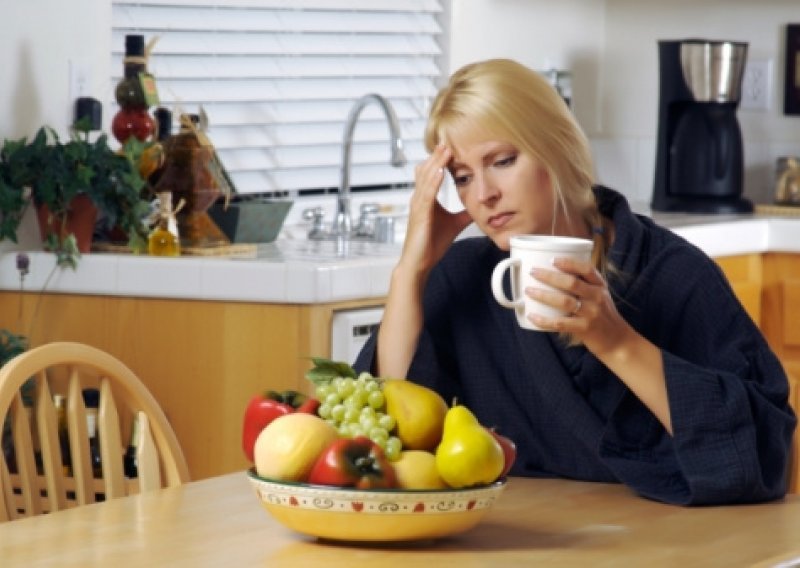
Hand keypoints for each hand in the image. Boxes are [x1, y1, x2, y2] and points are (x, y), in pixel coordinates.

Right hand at [399, 145, 471, 276]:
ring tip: (446, 149)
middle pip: (428, 171)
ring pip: (427, 178)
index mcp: (426, 199)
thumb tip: (479, 206)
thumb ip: (464, 213)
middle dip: (438, 156)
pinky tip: (441, 171)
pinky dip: (434, 181)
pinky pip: (427, 194)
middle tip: (448, 139)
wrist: (419, 263)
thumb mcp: (454, 224)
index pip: (432, 173)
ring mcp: (418, 206)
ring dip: (437, 163)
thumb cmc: (431, 245)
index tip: (451, 146)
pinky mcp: (420, 215)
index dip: (441, 160)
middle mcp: (419, 199)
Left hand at [526, 257, 632, 355]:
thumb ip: (583, 286)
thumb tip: (553, 275)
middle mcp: (597, 297)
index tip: (552, 260)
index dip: (569, 263)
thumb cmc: (603, 316)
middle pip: (571, 282)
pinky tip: (532, 316)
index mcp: (600, 286)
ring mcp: (591, 313)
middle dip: (549, 276)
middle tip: (533, 271)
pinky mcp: (585, 328)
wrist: (618, 341)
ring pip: (564, 301)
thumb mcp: (599, 297)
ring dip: (543, 295)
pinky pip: (560, 323)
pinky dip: (544, 320)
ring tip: (529, 291)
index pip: (587, 269)